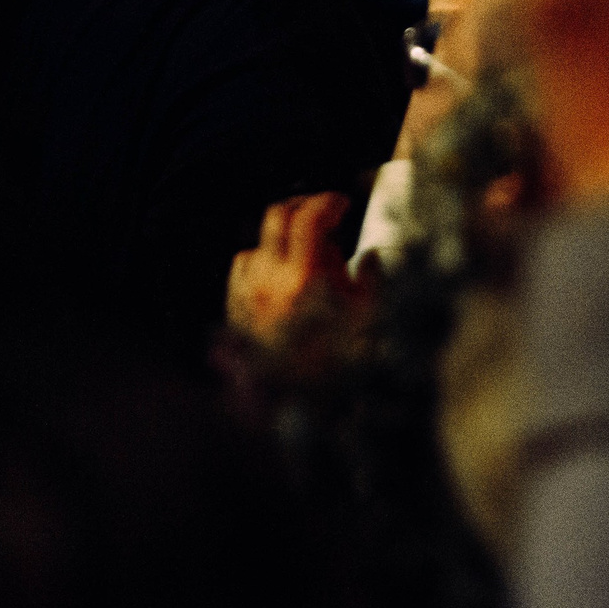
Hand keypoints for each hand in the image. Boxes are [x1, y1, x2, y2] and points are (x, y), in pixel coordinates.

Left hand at [226, 192, 361, 351]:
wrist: (300, 406)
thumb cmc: (340, 364)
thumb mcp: (369, 318)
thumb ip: (372, 278)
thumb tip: (369, 257)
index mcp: (305, 276)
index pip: (310, 216)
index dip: (328, 201)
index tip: (343, 204)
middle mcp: (270, 279)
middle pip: (278, 216)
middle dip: (304, 207)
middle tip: (324, 216)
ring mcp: (249, 293)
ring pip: (257, 243)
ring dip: (282, 239)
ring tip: (305, 254)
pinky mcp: (236, 310)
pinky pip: (242, 269)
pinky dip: (260, 263)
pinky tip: (278, 275)